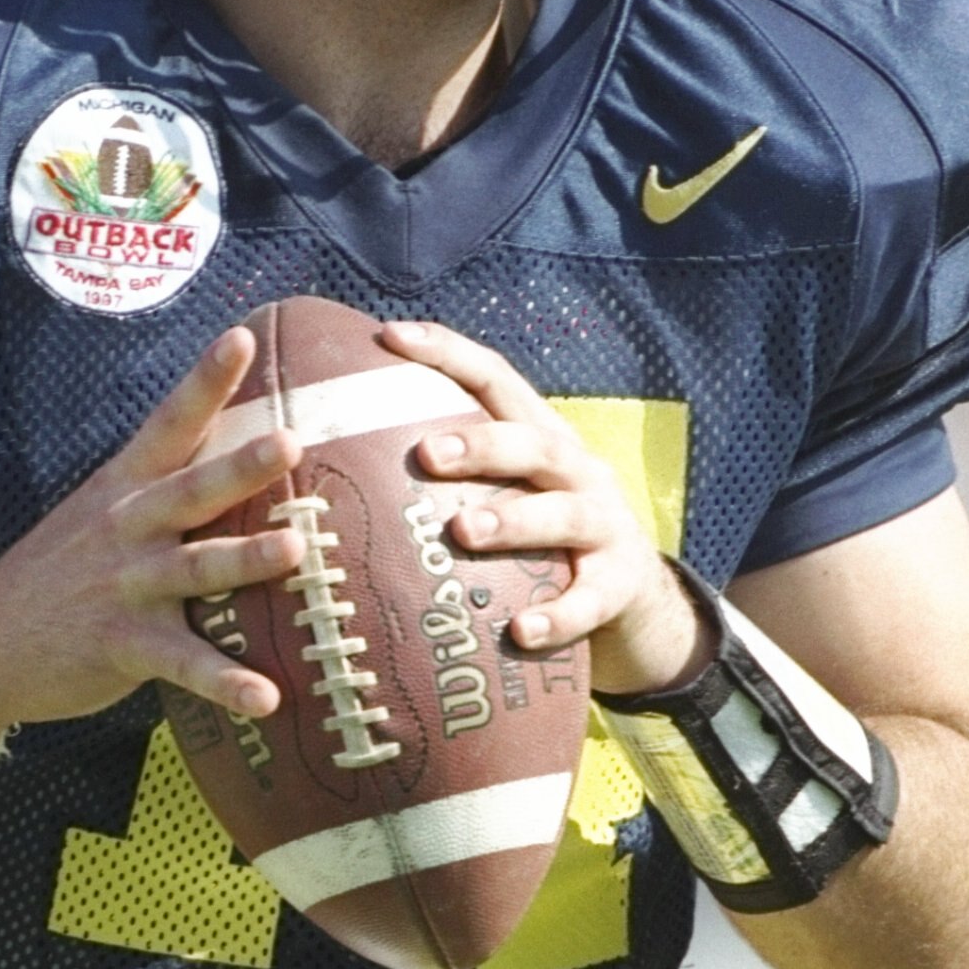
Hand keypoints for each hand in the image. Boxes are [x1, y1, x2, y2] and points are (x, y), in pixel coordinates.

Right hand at [0, 327, 304, 753]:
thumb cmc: (58, 574)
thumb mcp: (98, 515)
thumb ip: (162, 489)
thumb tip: (239, 456)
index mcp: (124, 489)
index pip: (169, 424)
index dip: (204, 380)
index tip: (241, 337)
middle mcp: (127, 529)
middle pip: (191, 490)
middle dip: (240, 465)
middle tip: (289, 440)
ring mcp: (125, 588)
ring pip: (195, 568)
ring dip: (246, 559)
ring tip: (296, 550)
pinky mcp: (122, 646)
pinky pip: (184, 664)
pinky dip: (225, 682)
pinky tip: (267, 697)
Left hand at [379, 319, 709, 696]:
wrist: (637, 601)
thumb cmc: (540, 541)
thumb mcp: (510, 493)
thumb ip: (450, 476)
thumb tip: (332, 460)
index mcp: (542, 438)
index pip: (496, 380)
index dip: (447, 352)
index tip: (388, 336)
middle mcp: (577, 471)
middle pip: (533, 443)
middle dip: (481, 444)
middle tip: (426, 454)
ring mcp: (605, 527)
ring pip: (562, 515)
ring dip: (511, 521)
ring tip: (462, 531)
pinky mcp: (619, 586)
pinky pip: (589, 602)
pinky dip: (558, 616)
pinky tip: (521, 631)